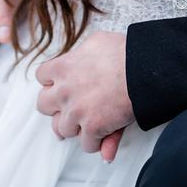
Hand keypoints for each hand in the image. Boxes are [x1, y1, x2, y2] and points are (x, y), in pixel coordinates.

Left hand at [36, 32, 132, 156]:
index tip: (62, 84)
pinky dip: (96, 143)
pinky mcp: (93, 127)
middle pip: (44, 105)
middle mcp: (64, 91)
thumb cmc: (126, 53)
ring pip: (63, 129)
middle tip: (71, 107)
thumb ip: (82, 52)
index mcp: (64, 67)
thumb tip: (80, 55)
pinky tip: (105, 136)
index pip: (42, 76)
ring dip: (75, 127)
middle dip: (56, 107)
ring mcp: (77, 111)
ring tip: (89, 123)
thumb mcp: (98, 42)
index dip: (52, 81)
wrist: (144, 70)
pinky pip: (87, 145)